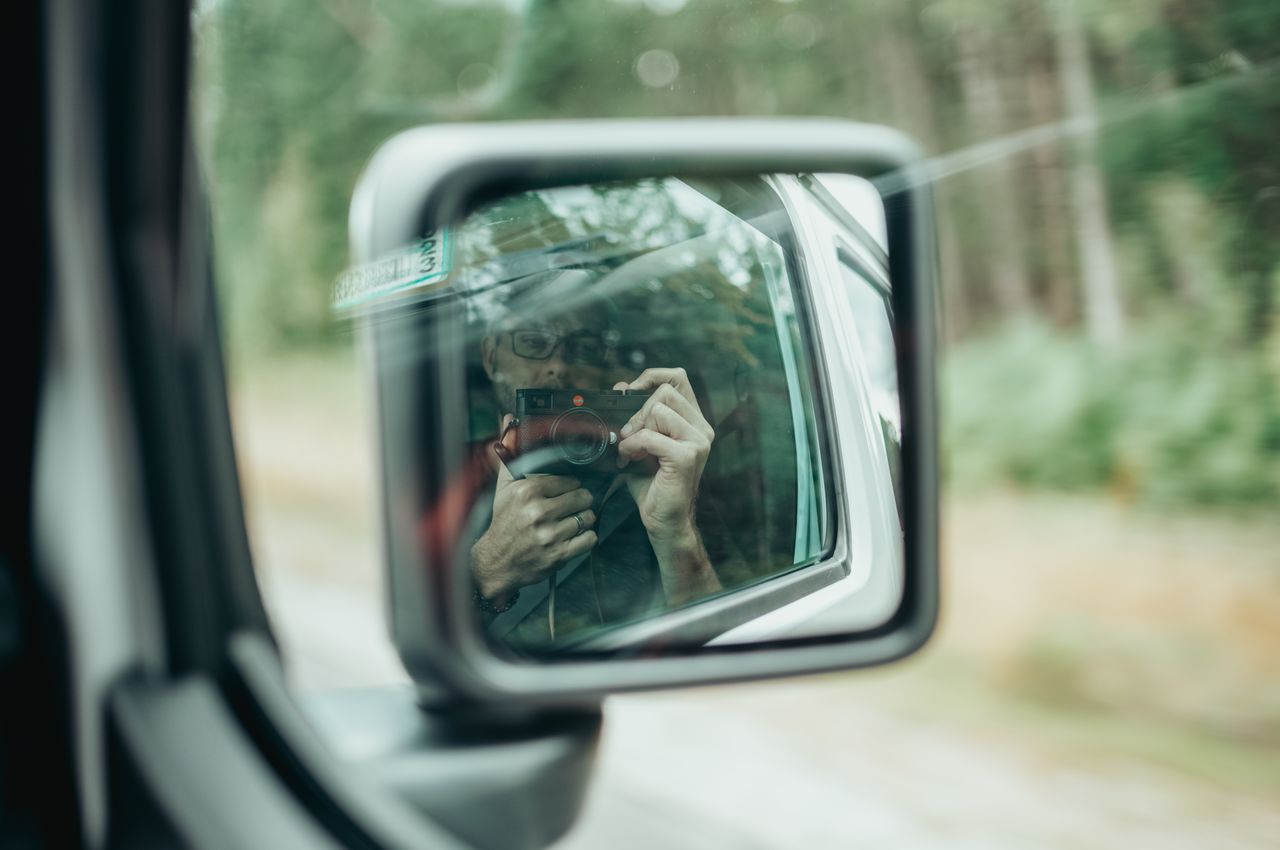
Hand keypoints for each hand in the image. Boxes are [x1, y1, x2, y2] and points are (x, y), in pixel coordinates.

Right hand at [472, 435, 596, 604]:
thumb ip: (510, 453)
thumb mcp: (504, 487)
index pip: (569, 481)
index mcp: (526, 492)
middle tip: (572, 506)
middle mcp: (537, 512)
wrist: (496, 561)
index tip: (565, 492)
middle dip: (581, 501)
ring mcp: (549, 535)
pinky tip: (574, 536)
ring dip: (584, 519)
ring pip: (588, 518)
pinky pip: (589, 539)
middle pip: (582, 498)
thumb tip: (508, 419)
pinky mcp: (559, 555)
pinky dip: (586, 537)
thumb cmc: (503, 522)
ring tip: (572, 521)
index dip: (571, 486)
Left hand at [613, 368, 714, 548]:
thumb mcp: (640, 441)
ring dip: (635, 429)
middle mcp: (701, 428)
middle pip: (666, 392)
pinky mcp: (686, 457)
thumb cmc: (653, 484)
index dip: (652, 377)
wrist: (664, 520)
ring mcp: (698, 442)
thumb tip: (621, 385)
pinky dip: (633, 445)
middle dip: (638, 410)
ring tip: (630, 449)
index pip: (678, 378)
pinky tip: (630, 458)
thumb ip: (633, 414)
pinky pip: (651, 436)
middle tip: (628, 434)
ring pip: (658, 410)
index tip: (631, 392)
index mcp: (693, 421)